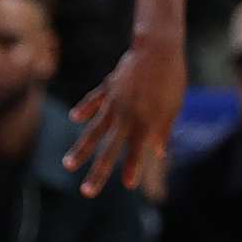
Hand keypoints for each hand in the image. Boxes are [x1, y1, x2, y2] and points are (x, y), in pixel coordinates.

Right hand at [64, 35, 186, 198]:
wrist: (157, 48)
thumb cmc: (171, 78)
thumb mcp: (173, 106)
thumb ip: (163, 130)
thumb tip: (158, 153)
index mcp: (144, 121)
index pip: (137, 151)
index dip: (132, 168)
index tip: (128, 185)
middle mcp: (124, 117)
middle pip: (108, 150)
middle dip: (97, 173)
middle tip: (87, 193)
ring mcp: (112, 104)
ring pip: (93, 132)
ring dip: (80, 151)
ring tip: (68, 165)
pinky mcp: (107, 89)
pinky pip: (94, 101)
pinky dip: (84, 109)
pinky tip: (75, 119)